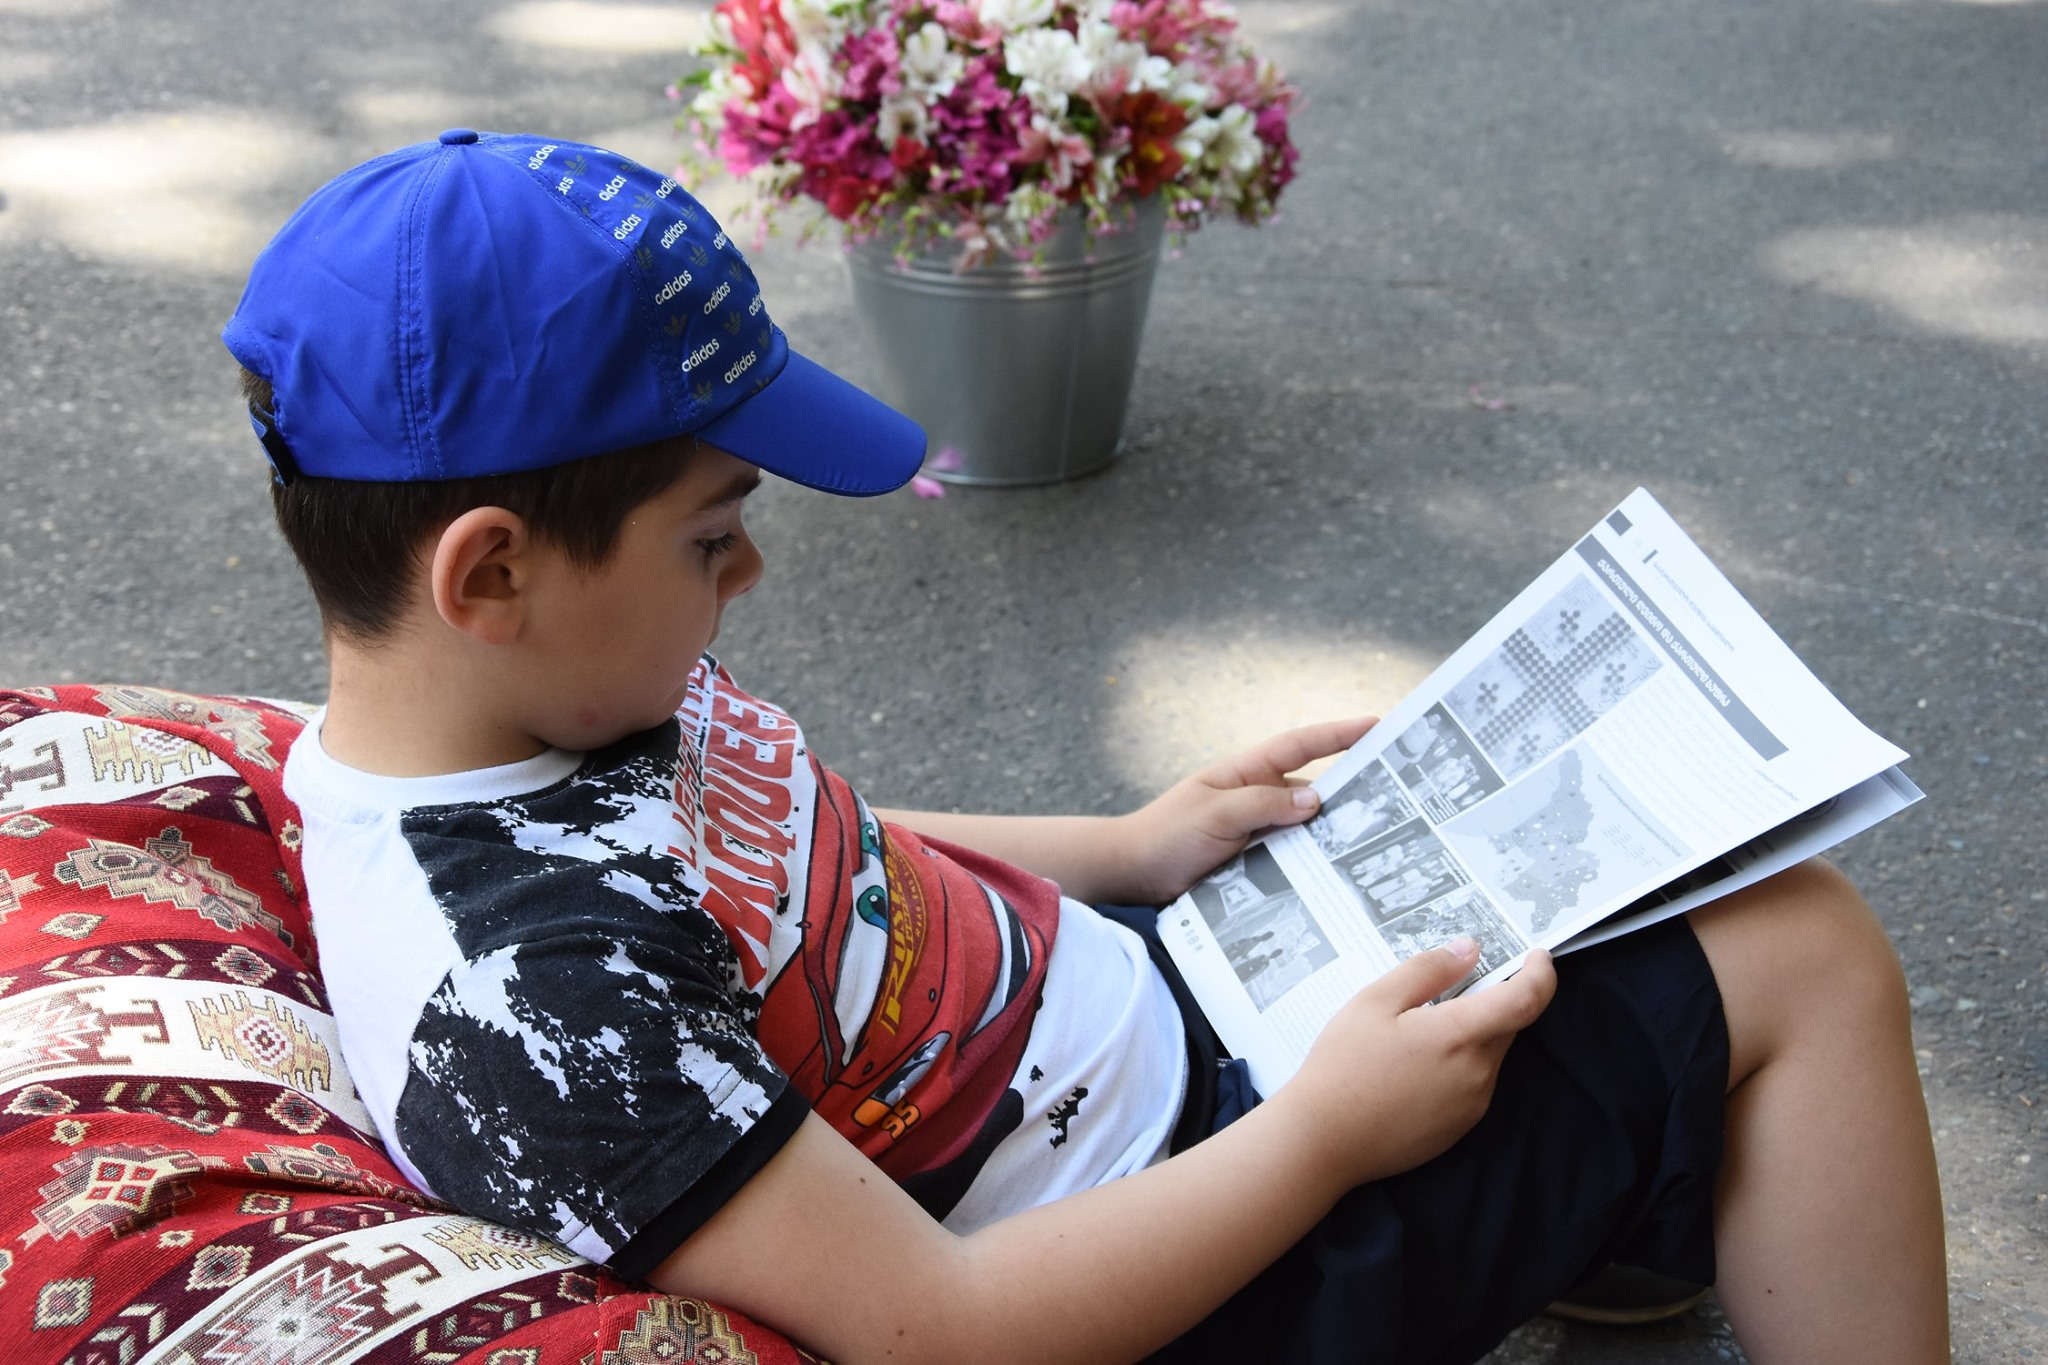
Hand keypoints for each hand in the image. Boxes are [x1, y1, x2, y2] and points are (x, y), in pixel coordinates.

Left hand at [1111, 717, 1376, 904]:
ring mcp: (1259, 830)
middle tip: (1397, 796)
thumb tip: (1315, 800)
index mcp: (1248, 773)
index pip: (1301, 746)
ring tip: (1378, 844)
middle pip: (1314, 789)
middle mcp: (1259, 798)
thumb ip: (1261, 804)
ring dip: (1335, 835)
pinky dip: (1314, 864)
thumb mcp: (1213, 814)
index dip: (1339, 734)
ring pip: (1308, 828)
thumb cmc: (1166, 834)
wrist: (1133, 872)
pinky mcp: (1256, 861)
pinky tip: (1338, 878)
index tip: (1377, 724)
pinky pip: (1293, 858)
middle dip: (1352, 789)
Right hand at [1280, 939, 1557, 1187]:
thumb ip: (1428, 969)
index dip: (1541, 974)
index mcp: (1460, 1036)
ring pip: (1488, 1054)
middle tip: (1449, 989)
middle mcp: (1477, 1073)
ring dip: (1470, 1035)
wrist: (1324, 1139)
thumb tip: (1470, 949)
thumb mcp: (1375, 1000)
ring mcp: (1472, 1104)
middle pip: (1507, 1025)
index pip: (1527, 999)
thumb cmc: (1343, 1064)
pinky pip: (1473, 1083)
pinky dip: (1458, 1064)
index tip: (1536, 955)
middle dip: (1492, 1000)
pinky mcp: (1460, 1127)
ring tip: (1416, 1034)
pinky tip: (1413, 1067)